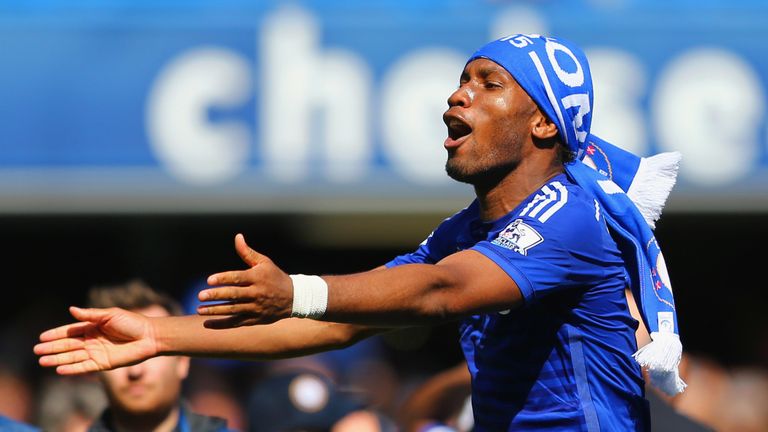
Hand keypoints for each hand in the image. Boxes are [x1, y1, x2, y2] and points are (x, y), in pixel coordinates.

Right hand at [34, 306, 158, 374]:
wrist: (150, 336)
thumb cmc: (133, 322)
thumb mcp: (110, 315)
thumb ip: (91, 315)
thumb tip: (71, 310)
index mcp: (93, 327)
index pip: (70, 331)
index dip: (56, 334)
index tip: (42, 337)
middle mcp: (92, 341)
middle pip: (68, 345)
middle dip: (52, 347)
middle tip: (36, 350)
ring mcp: (96, 353)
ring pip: (73, 357)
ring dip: (58, 359)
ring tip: (42, 361)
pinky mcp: (103, 364)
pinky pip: (84, 367)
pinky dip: (72, 369)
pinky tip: (60, 369)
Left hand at [198, 233, 293, 327]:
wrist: (294, 298)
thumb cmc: (275, 277)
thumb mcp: (264, 262)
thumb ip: (247, 252)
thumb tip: (237, 237)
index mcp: (258, 277)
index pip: (238, 278)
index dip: (223, 278)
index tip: (209, 280)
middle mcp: (257, 293)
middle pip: (234, 295)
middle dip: (216, 296)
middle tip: (200, 296)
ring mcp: (256, 307)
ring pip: (233, 310)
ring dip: (215, 310)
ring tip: (200, 309)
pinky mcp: (255, 319)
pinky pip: (236, 323)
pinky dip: (222, 324)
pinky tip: (208, 323)